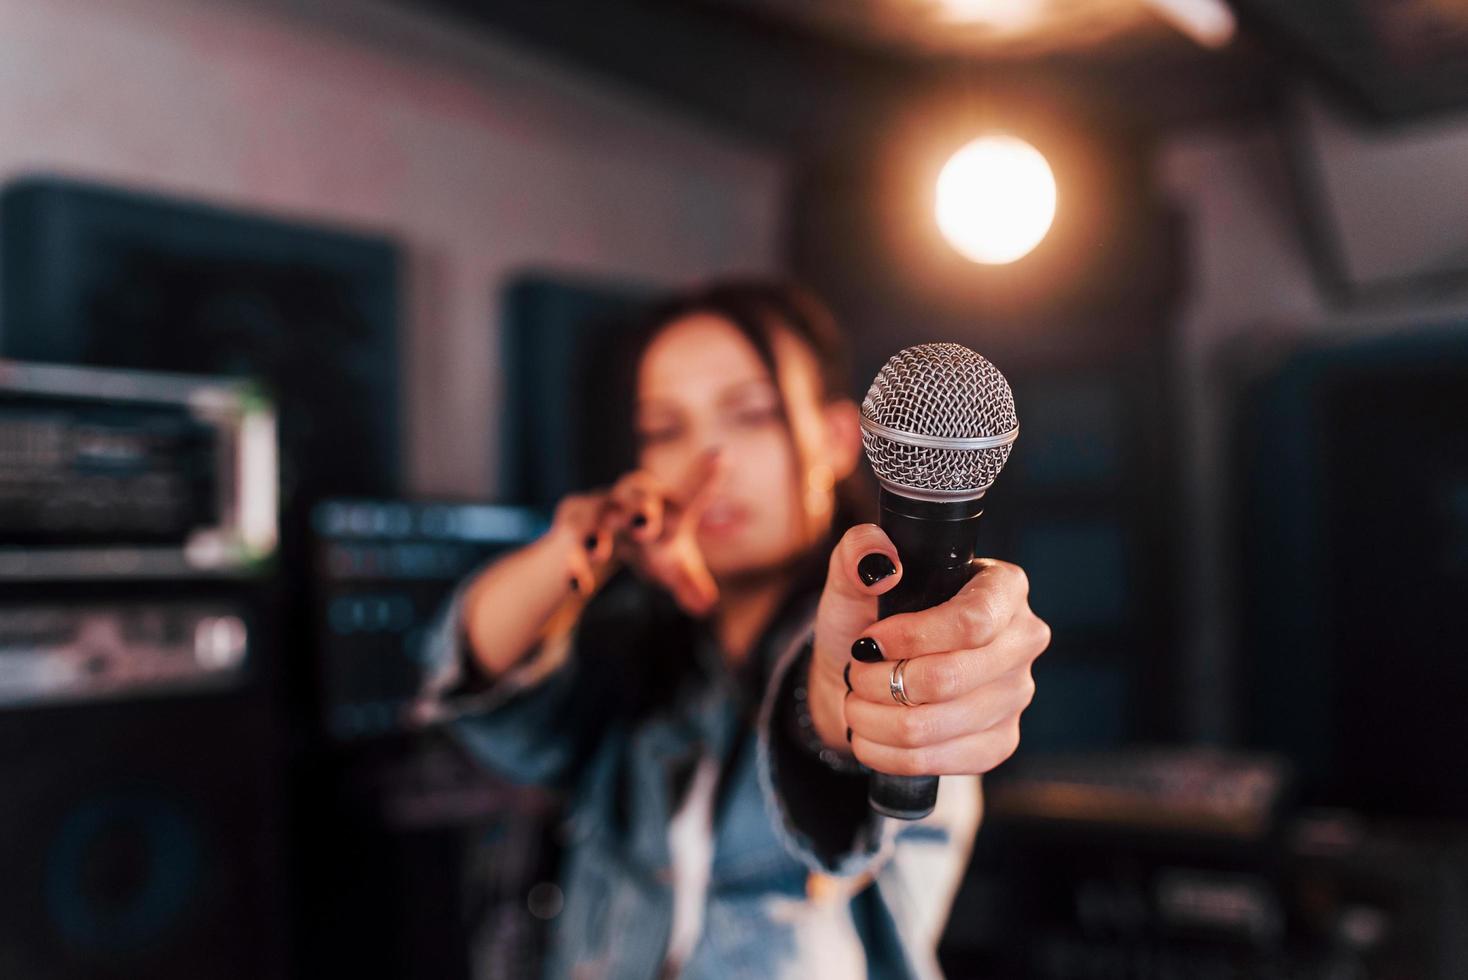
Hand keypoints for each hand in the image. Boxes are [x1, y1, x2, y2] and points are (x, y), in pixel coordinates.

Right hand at [549, 449, 723, 615]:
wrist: (594, 538)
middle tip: (645, 526)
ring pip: (593, 514)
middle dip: (640, 507)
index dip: (704, 478)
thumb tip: (706, 605)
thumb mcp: (670, 565)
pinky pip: (568, 545)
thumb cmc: (644, 546)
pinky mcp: (568, 528)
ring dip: (597, 530)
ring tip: (601, 551)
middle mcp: (628, 499)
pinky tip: (580, 586)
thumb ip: (688, 581)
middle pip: (635, 494)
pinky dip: (573, 565)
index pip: (687, 492)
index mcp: (662, 503)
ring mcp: (594, 510)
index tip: (721, 456)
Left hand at [806, 524, 1049, 776]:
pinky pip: (936, 760)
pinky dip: (885, 751)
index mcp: (1003, 588)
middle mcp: (1023, 640)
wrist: (867, 677)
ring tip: (857, 700)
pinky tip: (870, 733)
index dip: (913, 637)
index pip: (972, 621)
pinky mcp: (999, 742)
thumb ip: (857, 554)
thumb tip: (881, 558)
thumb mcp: (854, 581)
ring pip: (934, 725)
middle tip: (857, 671)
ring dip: (874, 718)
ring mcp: (1015, 695)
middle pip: (950, 678)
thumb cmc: (869, 620)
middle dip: (881, 680)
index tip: (870, 640)